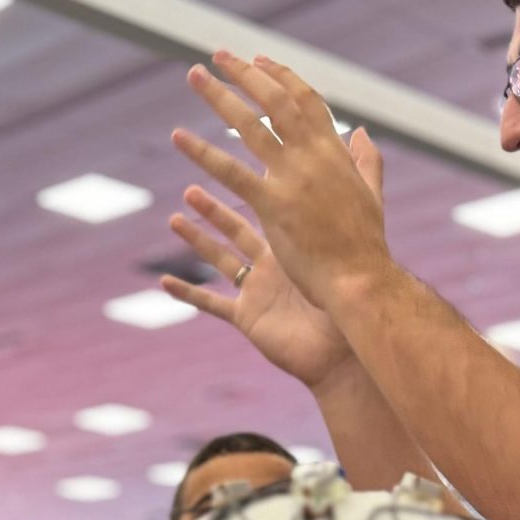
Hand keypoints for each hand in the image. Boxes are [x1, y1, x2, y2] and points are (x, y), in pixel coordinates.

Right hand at [163, 189, 354, 387]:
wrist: (345, 353)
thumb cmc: (353, 307)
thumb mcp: (344, 252)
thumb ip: (334, 216)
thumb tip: (355, 170)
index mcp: (293, 246)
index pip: (267, 210)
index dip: (251, 189)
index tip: (238, 166)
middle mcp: (271, 265)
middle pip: (235, 230)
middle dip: (212, 210)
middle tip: (191, 189)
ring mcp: (257, 292)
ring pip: (219, 260)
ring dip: (196, 241)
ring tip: (174, 220)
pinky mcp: (246, 318)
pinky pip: (211, 303)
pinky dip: (188, 293)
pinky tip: (165, 282)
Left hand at [171, 52, 393, 312]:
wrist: (360, 280)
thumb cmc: (365, 245)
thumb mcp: (371, 194)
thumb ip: (366, 161)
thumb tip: (363, 132)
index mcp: (336, 152)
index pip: (306, 100)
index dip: (281, 76)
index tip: (258, 59)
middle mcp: (314, 157)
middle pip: (276, 101)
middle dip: (246, 73)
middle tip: (218, 55)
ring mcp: (292, 179)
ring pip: (250, 126)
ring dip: (220, 96)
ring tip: (194, 75)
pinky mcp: (272, 206)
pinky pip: (231, 173)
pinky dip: (204, 153)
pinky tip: (180, 138)